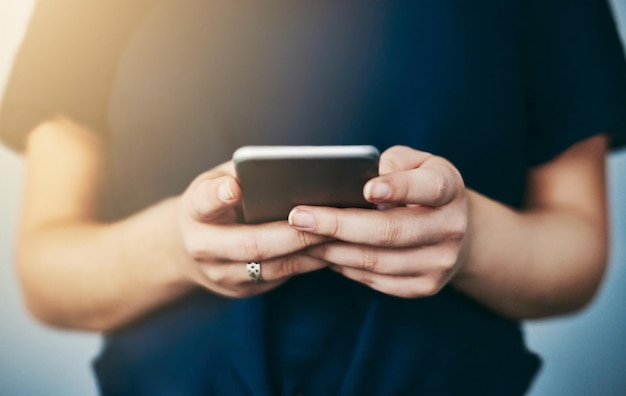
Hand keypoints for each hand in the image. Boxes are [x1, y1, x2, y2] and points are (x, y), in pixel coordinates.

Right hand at [177, 161, 328, 297]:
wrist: (190, 248)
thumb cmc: (216, 204)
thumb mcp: (218, 181)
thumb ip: (243, 174)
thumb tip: (289, 167)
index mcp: (194, 212)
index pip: (203, 202)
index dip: (218, 196)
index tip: (234, 188)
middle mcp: (204, 248)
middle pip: (251, 245)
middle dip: (293, 234)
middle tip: (327, 220)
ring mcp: (223, 276)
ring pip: (273, 268)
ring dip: (309, 252)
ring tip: (341, 235)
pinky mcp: (244, 290)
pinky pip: (282, 277)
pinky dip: (309, 263)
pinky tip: (333, 249)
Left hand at [288, 146, 468, 297]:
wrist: (453, 230)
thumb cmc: (420, 186)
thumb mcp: (416, 163)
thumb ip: (392, 163)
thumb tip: (361, 180)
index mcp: (449, 189)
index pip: (429, 188)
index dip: (399, 188)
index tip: (367, 190)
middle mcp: (451, 228)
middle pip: (390, 231)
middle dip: (339, 225)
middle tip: (299, 217)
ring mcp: (439, 262)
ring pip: (376, 260)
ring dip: (332, 250)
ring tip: (300, 237)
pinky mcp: (423, 286)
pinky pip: (375, 279)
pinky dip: (344, 266)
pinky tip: (322, 253)